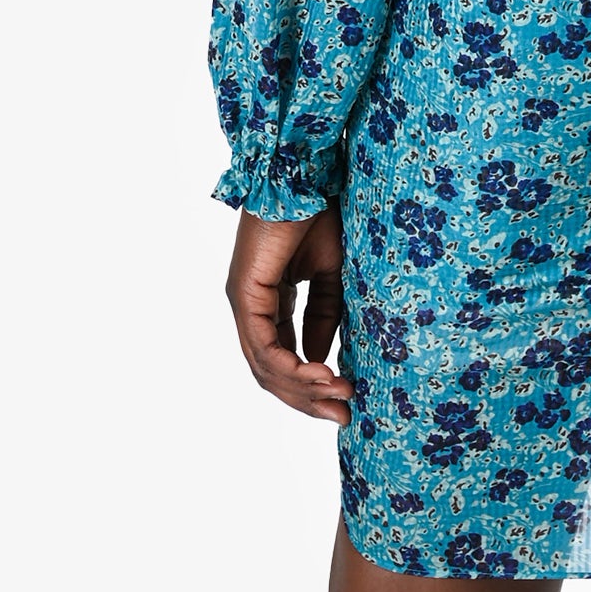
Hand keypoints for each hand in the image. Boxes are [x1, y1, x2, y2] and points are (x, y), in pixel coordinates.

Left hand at [225, 200, 353, 425]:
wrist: (303, 176)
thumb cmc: (318, 213)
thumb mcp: (331, 274)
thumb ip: (325, 315)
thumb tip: (321, 358)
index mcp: (268, 302)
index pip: (283, 357)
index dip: (312, 383)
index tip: (347, 397)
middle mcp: (250, 307)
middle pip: (272, 371)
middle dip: (307, 398)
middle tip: (343, 415)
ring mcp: (244, 302)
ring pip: (265, 365)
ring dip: (302, 387)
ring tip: (338, 394)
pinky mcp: (244, 294)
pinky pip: (263, 345)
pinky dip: (291, 365)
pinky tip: (319, 374)